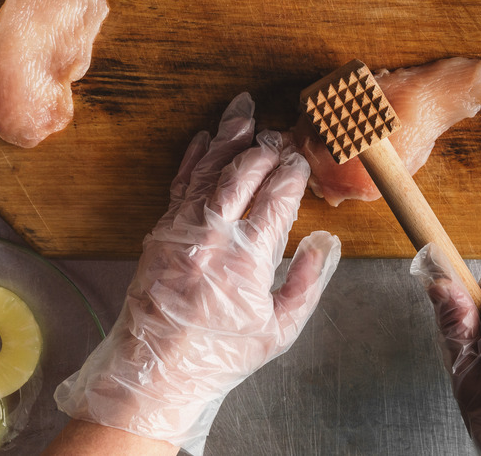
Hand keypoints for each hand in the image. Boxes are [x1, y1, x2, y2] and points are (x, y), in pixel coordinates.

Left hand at [54, 93, 341, 453]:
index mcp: (248, 259)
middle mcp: (213, 237)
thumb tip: (325, 242)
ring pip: (209, 170)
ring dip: (228, 137)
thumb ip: (307, 282)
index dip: (292, 172)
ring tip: (242, 109)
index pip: (278, 197)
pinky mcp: (161, 232)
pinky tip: (204, 139)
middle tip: (278, 132)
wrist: (155, 371)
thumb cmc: (221, 355)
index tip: (301, 160)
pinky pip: (180, 184)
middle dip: (264, 147)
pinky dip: (194, 158)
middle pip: (243, 173)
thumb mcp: (280, 329)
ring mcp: (183, 230)